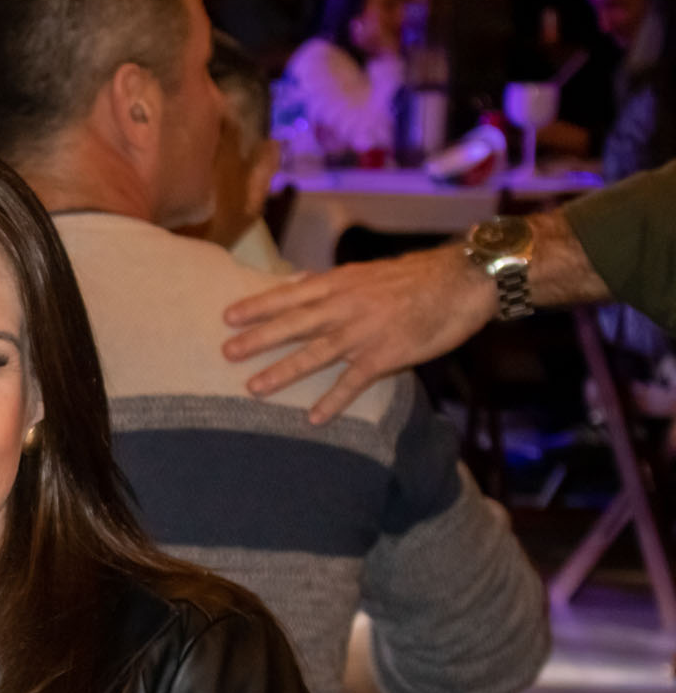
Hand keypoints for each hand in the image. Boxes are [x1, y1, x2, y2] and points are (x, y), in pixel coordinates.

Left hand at [220, 244, 495, 423]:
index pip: (291, 294)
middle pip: (295, 323)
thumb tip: (299, 284)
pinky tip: (314, 419)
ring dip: (283, 371)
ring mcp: (365, 332)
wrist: (465, 281)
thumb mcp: (368, 273)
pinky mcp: (386, 355)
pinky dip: (333, 401)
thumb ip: (333, 284)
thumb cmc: (416, 277)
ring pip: (316, 352)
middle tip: (227, 352)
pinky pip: (354, 381)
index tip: (228, 315)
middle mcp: (348, 306)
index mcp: (342, 284)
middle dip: (259, 339)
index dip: (258, 305)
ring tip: (254, 388)